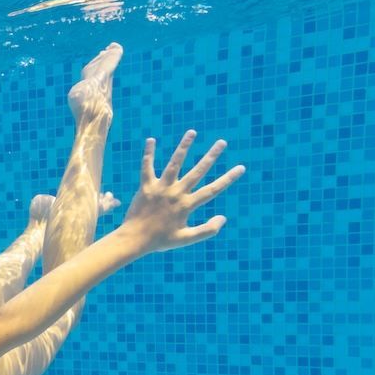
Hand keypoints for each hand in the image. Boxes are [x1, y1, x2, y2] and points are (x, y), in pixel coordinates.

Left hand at [121, 130, 245, 253]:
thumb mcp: (186, 239)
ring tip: (192, 132)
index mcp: (187, 205)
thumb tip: (223, 218)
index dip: (228, 179)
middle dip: (211, 156)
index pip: (212, 190)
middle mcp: (176, 193)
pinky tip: (151, 139)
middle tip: (222, 142)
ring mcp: (160, 188)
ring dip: (184, 147)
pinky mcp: (146, 186)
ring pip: (174, 163)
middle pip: (197, 171)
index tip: (241, 168)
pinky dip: (148, 154)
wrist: (134, 240)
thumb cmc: (160, 241)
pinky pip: (147, 167)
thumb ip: (207, 230)